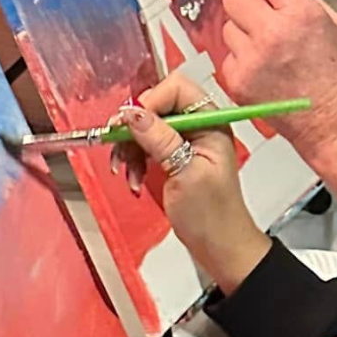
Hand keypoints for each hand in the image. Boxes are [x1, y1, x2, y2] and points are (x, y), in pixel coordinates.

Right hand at [111, 72, 270, 293]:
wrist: (218, 247)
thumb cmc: (210, 214)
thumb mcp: (185, 173)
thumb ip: (160, 140)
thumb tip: (131, 113)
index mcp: (210, 122)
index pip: (176, 89)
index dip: (149, 102)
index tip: (128, 126)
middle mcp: (197, 125)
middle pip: (156, 107)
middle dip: (134, 129)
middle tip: (119, 151)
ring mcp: (183, 141)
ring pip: (144, 127)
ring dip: (130, 149)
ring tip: (129, 175)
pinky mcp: (171, 157)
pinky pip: (144, 147)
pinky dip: (133, 163)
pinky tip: (135, 181)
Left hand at [221, 0, 336, 159]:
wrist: (334, 124)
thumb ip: (303, 3)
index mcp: (300, 14)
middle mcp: (271, 34)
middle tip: (259, 12)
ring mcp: (250, 59)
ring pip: (227, 26)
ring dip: (242, 31)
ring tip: (267, 47)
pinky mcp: (236, 81)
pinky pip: (227, 56)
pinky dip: (240, 58)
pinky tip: (262, 69)